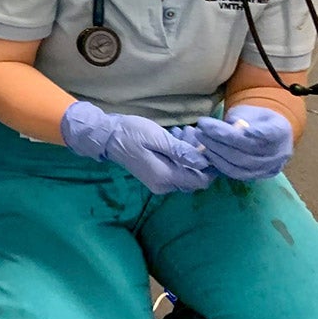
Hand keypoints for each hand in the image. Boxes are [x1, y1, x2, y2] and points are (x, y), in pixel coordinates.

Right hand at [60, 101, 213, 193]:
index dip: (211, 167)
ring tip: (181, 132)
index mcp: (165, 176)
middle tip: (191, 133)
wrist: (107, 137)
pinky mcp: (155, 178)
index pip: (200, 181)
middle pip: (194, 179)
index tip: (209, 147)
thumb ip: (181, 151)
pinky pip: (176, 172)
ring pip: (186, 174)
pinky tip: (174, 139)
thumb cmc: (131, 133)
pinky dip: (179, 158)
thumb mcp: (157, 138)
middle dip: (198, 158)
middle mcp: (164, 185)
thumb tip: (205, 162)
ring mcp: (158, 183)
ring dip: (188, 155)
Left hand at [184, 105, 292, 180]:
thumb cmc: (255, 119)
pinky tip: (208, 153)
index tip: (242, 128)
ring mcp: (271, 167)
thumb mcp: (250, 112)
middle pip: (248, 149)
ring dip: (217, 152)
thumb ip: (240, 118)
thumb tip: (225, 128)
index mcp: (281, 131)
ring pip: (241, 164)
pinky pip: (238, 174)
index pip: (269, 133)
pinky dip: (220, 164)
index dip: (257, 132)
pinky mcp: (259, 177)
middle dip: (221, 139)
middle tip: (201, 129)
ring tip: (201, 140)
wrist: (267, 133)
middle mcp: (280, 152)